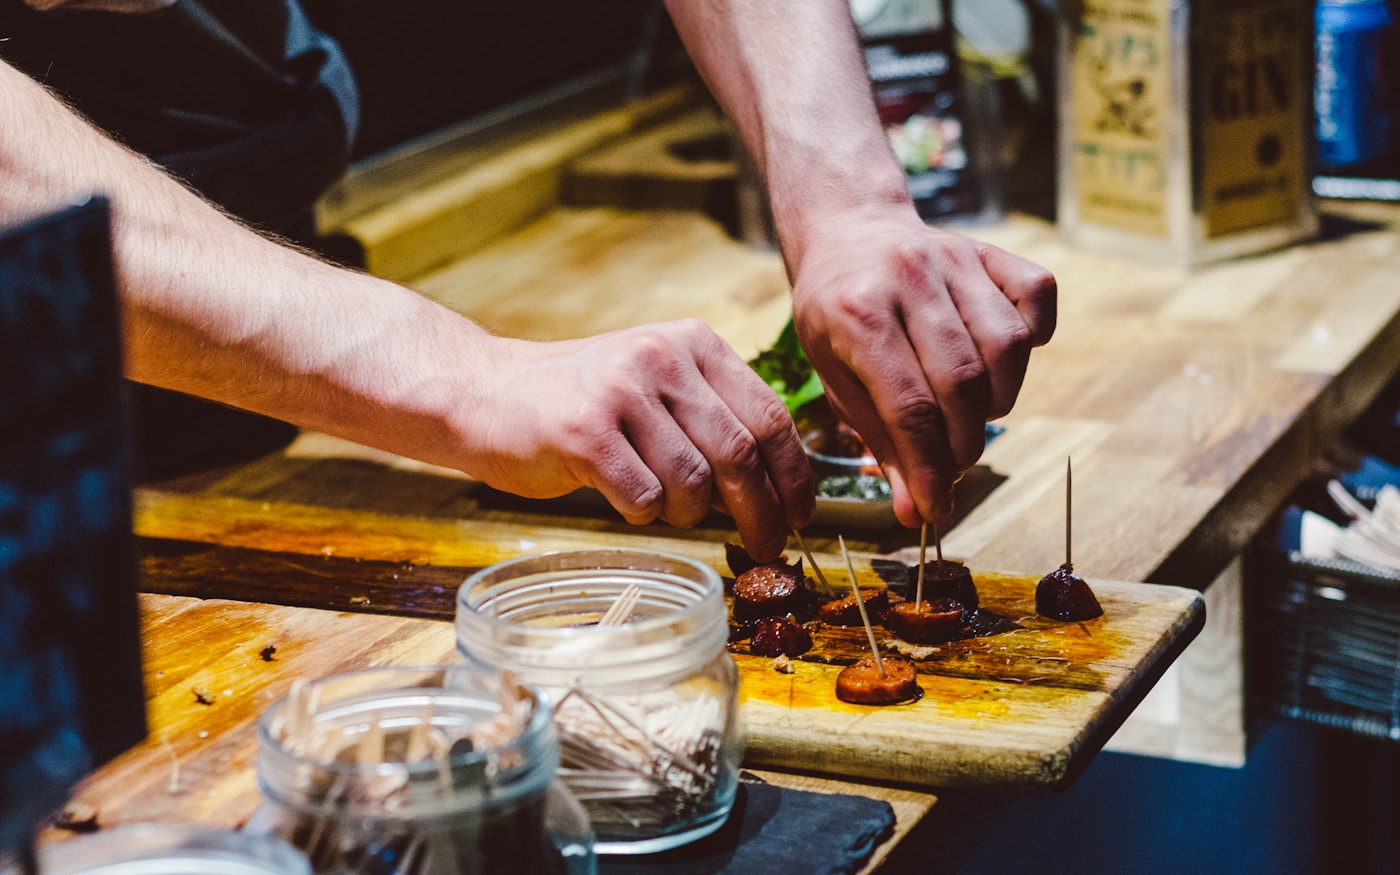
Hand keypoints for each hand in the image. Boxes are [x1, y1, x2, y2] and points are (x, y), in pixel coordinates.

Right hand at [467, 319, 813, 560]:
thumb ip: (713, 418)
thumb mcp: (657, 386)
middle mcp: (661, 358)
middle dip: (761, 512)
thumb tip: (779, 487)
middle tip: (764, 546)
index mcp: (693, 343)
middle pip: (741, 453)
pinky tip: (627, 501)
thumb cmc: (581, 403)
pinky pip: (643, 497)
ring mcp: (621, 392)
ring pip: (693, 482)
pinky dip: (643, 514)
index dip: (794, 475)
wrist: (486, 394)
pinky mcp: (583, 431)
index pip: (770, 415)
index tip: (801, 514)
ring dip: (690, 513)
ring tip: (670, 510)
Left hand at [789, 206, 1055, 526]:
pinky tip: (1002, 360)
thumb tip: (915, 512)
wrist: (847, 231)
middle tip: (952, 462)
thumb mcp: (835, 376)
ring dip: (999, 400)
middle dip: (964, 442)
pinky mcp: (989, 250)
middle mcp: (910, 279)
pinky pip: (1038, 295)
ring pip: (1008, 345)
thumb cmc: (836, 317)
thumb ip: (878, 440)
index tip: (932, 508)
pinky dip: (1036, 335)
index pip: (909, 407)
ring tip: (971, 413)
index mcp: (857, 314)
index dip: (928, 469)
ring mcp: (955, 258)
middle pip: (963, 381)